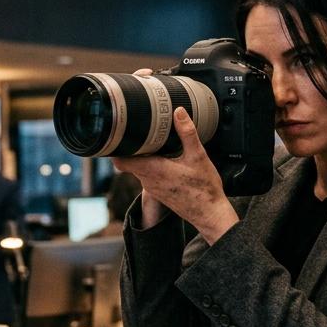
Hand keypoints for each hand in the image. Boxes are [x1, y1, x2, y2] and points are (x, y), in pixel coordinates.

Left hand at [114, 106, 237, 244]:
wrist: (210, 214)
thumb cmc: (204, 189)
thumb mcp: (198, 156)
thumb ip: (187, 132)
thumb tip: (178, 112)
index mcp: (153, 170)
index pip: (121, 161)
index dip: (116, 148)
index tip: (120, 134)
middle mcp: (149, 181)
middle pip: (129, 162)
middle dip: (132, 147)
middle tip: (139, 132)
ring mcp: (153, 188)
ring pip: (139, 168)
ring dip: (143, 156)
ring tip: (153, 143)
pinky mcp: (159, 192)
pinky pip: (148, 176)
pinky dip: (152, 166)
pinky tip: (165, 159)